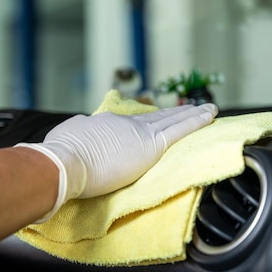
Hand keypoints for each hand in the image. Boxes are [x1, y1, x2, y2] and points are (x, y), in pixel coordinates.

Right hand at [18, 103, 217, 219]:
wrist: (65, 162)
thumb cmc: (60, 158)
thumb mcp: (67, 141)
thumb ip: (80, 137)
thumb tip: (82, 134)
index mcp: (104, 125)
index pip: (129, 124)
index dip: (143, 122)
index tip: (153, 121)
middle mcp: (124, 124)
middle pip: (154, 117)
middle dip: (172, 113)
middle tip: (188, 109)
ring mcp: (138, 132)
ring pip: (172, 120)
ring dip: (190, 113)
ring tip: (207, 109)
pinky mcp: (152, 145)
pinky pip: (181, 129)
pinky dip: (197, 120)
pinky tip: (210, 115)